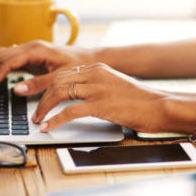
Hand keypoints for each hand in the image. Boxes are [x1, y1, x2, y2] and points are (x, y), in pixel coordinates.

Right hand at [0, 40, 94, 96]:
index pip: (7, 62)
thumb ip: (39, 84)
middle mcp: (29, 46)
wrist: (89, 59)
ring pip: (0, 55)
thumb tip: (16, 90)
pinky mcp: (30, 55)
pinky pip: (7, 58)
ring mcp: (28, 49)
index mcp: (36, 49)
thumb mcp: (60, 78)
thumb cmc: (78, 66)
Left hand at [32, 63, 177, 132]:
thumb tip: (76, 97)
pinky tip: (48, 127)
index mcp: (97, 68)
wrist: (160, 105)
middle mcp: (95, 74)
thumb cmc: (140, 100)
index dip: (47, 87)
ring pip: (59, 93)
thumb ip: (96, 86)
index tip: (40, 98)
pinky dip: (55, 120)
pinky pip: (69, 111)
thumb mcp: (114, 85)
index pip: (63, 74)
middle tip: (35, 112)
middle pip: (57, 82)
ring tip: (38, 120)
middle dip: (41, 98)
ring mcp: (97, 88)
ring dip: (44, 108)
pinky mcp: (100, 104)